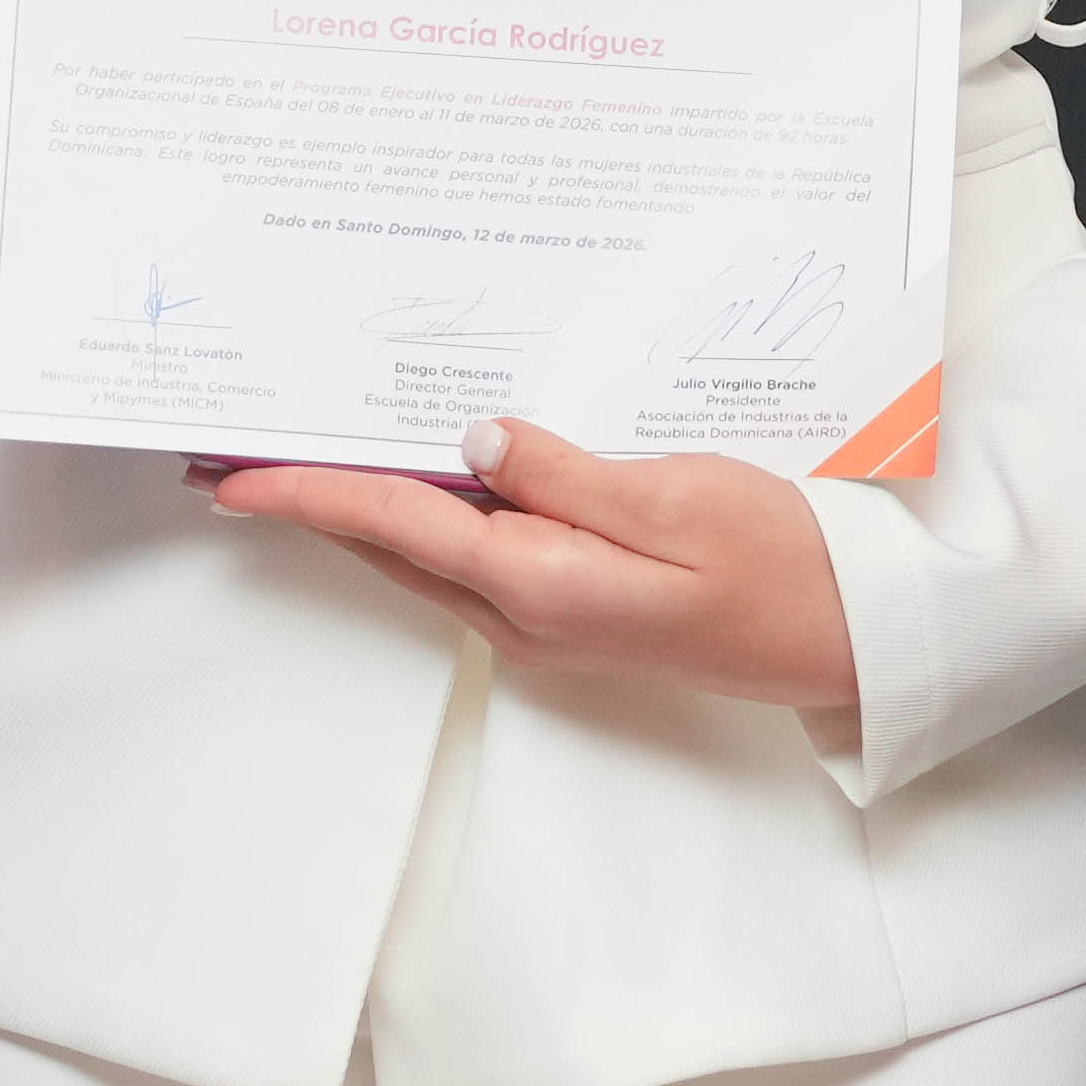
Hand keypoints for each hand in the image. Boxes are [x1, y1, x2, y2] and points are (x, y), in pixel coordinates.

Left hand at [198, 417, 862, 716]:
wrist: (852, 640)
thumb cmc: (786, 565)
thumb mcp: (680, 499)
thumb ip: (567, 475)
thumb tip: (473, 445)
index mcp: (543, 586)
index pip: (398, 526)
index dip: (310, 495)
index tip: (234, 474)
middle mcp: (527, 617)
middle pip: (390, 549)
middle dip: (309, 503)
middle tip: (233, 458)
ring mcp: (549, 621)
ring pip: (426, 555)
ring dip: (361, 508)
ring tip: (300, 458)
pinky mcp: (575, 609)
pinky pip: (474, 556)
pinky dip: (426, 515)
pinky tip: (419, 475)